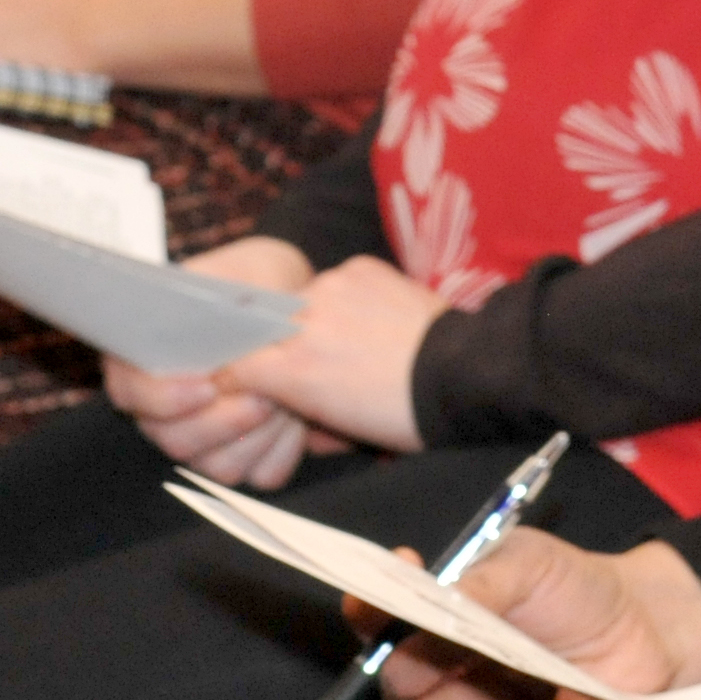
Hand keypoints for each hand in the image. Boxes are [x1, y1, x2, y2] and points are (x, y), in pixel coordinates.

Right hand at [107, 237, 319, 484]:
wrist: (290, 306)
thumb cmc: (253, 286)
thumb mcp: (234, 275)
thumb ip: (214, 302)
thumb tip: (210, 334)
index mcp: (143, 357)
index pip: (130, 391)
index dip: (164, 398)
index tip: (209, 385)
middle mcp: (163, 407)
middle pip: (173, 439)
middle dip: (224, 421)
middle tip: (264, 395)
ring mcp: (201, 437)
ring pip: (215, 465)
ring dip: (256, 436)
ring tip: (284, 400)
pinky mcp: (241, 455)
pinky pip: (258, 473)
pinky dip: (281, 449)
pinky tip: (297, 419)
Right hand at [217, 255, 445, 452]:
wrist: (463, 376)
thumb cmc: (405, 416)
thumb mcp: (345, 432)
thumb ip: (306, 419)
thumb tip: (294, 415)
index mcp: (293, 371)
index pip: (237, 366)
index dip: (239, 375)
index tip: (244, 380)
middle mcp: (301, 324)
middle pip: (268, 330)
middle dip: (283, 347)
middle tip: (315, 363)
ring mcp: (330, 289)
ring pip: (304, 303)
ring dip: (317, 320)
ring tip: (354, 339)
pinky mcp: (359, 267)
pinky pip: (338, 282)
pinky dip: (348, 299)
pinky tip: (373, 318)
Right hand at [378, 535, 700, 699]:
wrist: (647, 635)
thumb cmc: (581, 588)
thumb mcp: (527, 564)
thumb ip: (475, 581)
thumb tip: (418, 583)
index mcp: (440, 614)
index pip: (376, 619)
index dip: (369, 619)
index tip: (379, 614)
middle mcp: (446, 667)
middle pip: (396, 692)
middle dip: (422, 681)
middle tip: (469, 663)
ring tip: (514, 691)